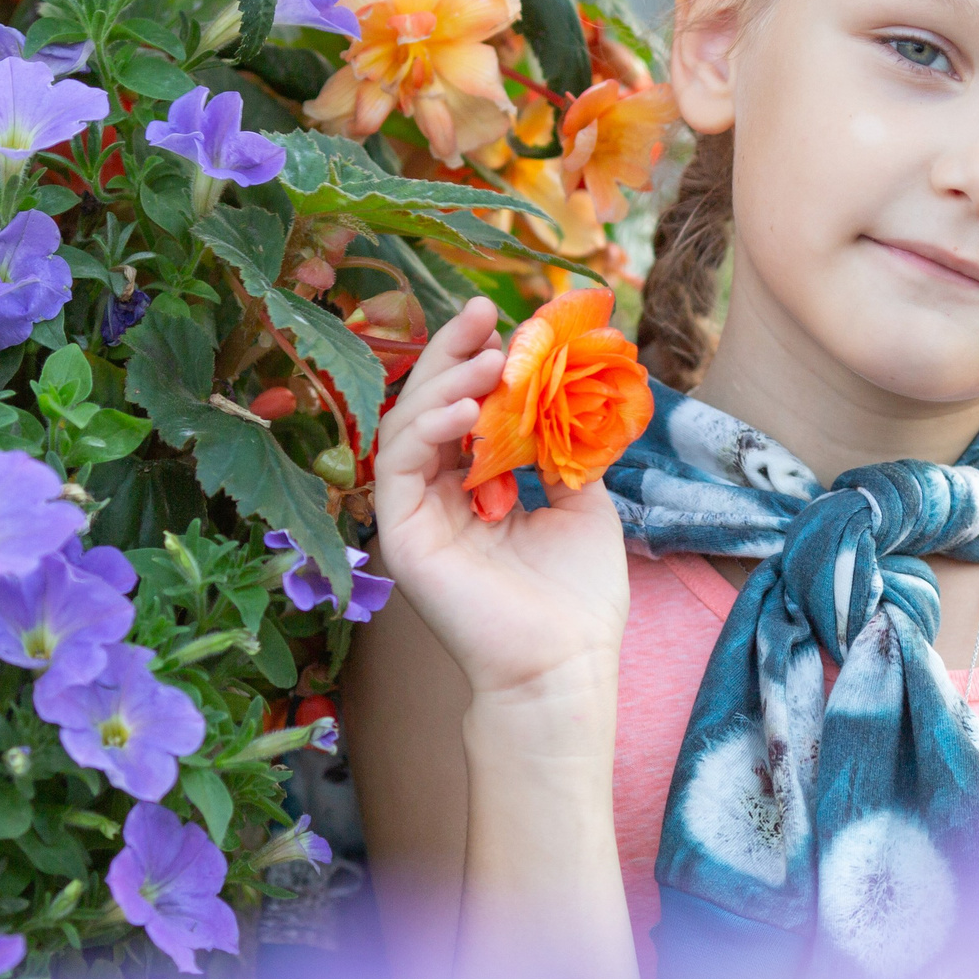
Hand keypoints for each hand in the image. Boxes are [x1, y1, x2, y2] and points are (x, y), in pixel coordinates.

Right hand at [372, 296, 630, 707]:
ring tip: (488, 363)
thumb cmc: (577, 595)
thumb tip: (565, 391)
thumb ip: (563, 448)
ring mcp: (414, 517)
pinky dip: (426, 428)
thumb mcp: (582, 501)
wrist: (566, 662)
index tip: (504, 321)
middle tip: (482, 315)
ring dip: (443, 384)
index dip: (476, 361)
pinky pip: (397, 468)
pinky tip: (465, 411)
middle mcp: (437, 498)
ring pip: (406, 427)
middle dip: (452, 355)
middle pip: (428, 408)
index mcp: (475, 489)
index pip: (462, 410)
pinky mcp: (400, 537)